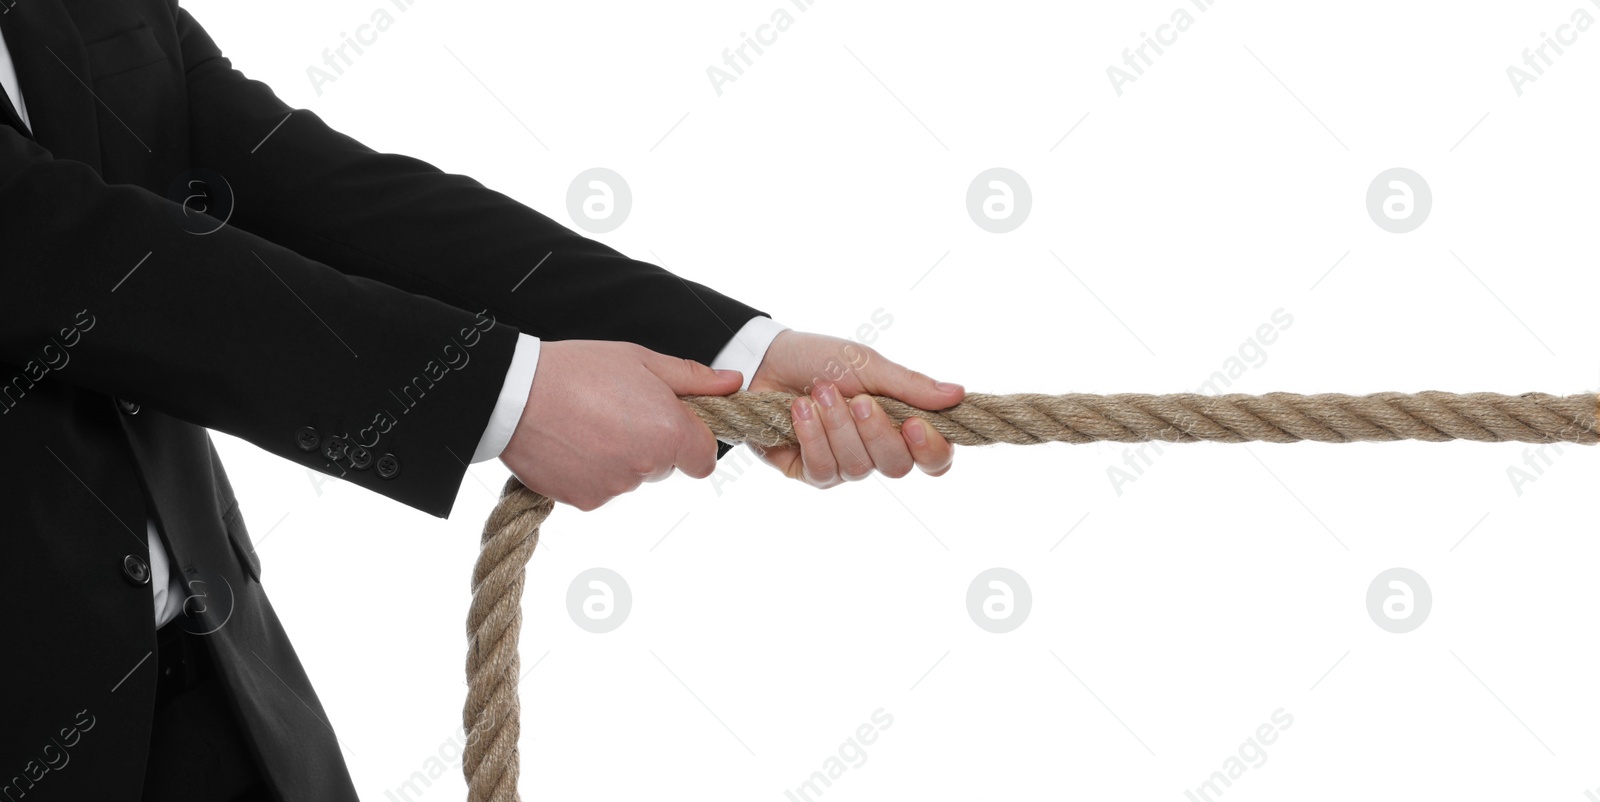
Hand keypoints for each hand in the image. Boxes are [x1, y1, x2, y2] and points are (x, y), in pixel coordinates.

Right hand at [498, 340, 741, 510]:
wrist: (513, 394)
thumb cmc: (579, 369)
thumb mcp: (641, 360)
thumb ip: (692, 378)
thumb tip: (733, 383)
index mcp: (670, 432)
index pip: (704, 459)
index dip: (691, 441)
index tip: (669, 422)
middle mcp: (647, 467)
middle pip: (665, 466)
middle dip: (651, 444)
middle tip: (617, 411)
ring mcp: (615, 488)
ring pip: (632, 477)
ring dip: (619, 457)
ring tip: (587, 423)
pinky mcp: (585, 501)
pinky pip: (601, 490)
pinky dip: (591, 472)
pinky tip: (571, 443)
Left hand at [747, 330, 962, 486]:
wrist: (767, 360)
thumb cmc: (823, 360)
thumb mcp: (868, 364)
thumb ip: (910, 385)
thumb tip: (958, 394)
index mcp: (901, 426)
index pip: (935, 459)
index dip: (931, 450)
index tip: (915, 424)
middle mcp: (876, 452)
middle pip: (897, 466)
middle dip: (876, 432)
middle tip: (858, 400)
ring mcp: (843, 465)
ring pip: (858, 466)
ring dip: (838, 426)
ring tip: (820, 392)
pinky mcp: (810, 472)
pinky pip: (822, 470)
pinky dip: (813, 437)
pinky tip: (800, 410)